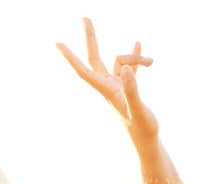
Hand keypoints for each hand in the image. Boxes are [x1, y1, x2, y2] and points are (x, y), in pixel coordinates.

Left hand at [56, 18, 156, 139]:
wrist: (147, 139)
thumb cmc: (142, 128)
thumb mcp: (139, 109)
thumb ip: (132, 90)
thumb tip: (125, 69)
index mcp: (107, 90)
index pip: (84, 71)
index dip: (70, 57)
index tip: (58, 44)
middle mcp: (109, 86)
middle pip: (95, 58)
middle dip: (90, 38)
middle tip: (85, 18)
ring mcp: (118, 86)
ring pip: (120, 62)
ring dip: (135, 57)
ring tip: (151, 62)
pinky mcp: (129, 87)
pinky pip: (130, 67)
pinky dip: (135, 56)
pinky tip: (138, 43)